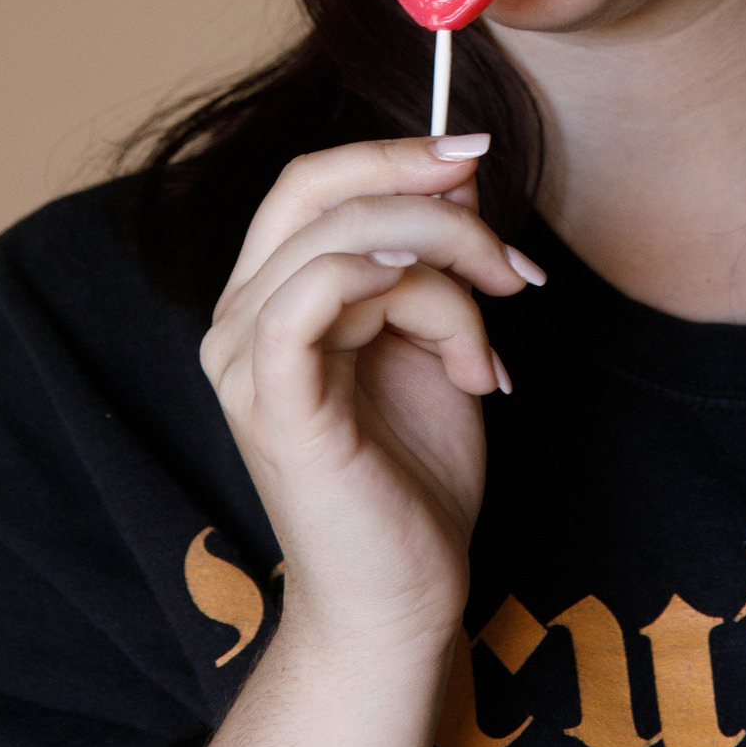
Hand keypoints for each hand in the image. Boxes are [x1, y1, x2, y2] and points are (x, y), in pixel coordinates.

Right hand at [199, 134, 543, 658]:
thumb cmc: (415, 475)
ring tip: (488, 348)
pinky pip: (312, 295)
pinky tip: (449, 333)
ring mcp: (244, 359)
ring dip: (446, 273)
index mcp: (269, 296)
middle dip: (425, 192)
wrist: (405, 596)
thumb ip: (434, 255)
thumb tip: (455, 167)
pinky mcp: (272, 400)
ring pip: (345, 241)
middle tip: (507, 252)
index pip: (312, 183)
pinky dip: (390, 286)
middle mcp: (238, 317)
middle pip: (318, 190)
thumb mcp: (438, 335)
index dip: (392, 150)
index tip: (477, 152)